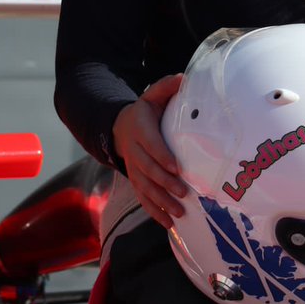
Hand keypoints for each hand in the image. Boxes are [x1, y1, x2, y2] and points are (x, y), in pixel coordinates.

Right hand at [112, 74, 186, 227]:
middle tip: (182, 192)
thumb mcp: (151, 96)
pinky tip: (168, 224)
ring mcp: (134, 170)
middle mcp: (135, 152)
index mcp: (140, 130)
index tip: (176, 167)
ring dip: (161, 202)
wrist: (120, 129)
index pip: (151, 145)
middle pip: (148, 170)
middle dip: (165, 183)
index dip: (162, 156)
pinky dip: (154, 212)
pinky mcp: (136, 182)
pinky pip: (143, 199)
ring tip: (178, 212)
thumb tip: (184, 79)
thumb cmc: (144, 113)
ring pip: (145, 188)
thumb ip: (166, 87)